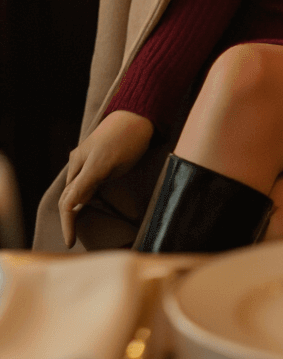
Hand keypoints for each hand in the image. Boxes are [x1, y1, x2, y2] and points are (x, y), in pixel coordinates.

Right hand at [59, 111, 153, 247]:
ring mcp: (88, 162)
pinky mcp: (99, 161)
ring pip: (77, 191)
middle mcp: (79, 164)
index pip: (67, 202)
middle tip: (75, 240)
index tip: (70, 243)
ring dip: (77, 209)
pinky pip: (87, 184)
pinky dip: (87, 198)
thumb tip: (71, 205)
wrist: (139, 115)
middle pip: (69, 198)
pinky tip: (92, 206)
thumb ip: (86, 183)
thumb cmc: (125, 139)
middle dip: (70, 220)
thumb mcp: (106, 163)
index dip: (67, 224)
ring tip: (82, 229)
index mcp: (79, 166)